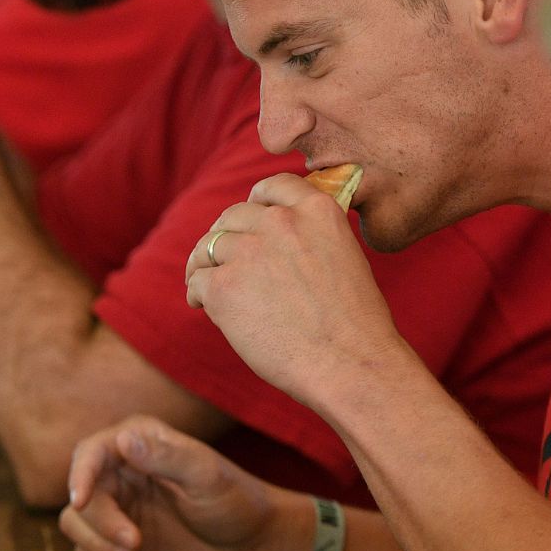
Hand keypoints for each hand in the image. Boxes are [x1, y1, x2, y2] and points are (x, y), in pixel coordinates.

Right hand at [60, 417, 311, 550]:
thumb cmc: (236, 502)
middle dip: (100, 521)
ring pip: (76, 525)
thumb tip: (124, 439)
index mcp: (139, 443)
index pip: (90, 452)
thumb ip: (168, 457)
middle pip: (80, 494)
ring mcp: (117, 509)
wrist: (250, 547)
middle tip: (135, 544)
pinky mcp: (115, 543)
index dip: (79, 475)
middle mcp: (120, 473)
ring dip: (98, 544)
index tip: (80, 501)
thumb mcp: (207, 477)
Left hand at [185, 175, 412, 413]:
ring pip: (208, 246)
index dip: (255, 202)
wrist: (349, 363)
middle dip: (226, 235)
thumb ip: (312, 237)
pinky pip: (197, 280)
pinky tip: (202, 306)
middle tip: (222, 258)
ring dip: (204, 263)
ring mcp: (248, 251)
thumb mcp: (345, 257)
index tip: (248, 218)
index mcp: (316, 209)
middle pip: (233, 216)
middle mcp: (280, 222)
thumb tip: (276, 242)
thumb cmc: (354, 323)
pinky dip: (196, 292)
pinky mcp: (223, 286)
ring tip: (202, 283)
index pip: (271, 187)